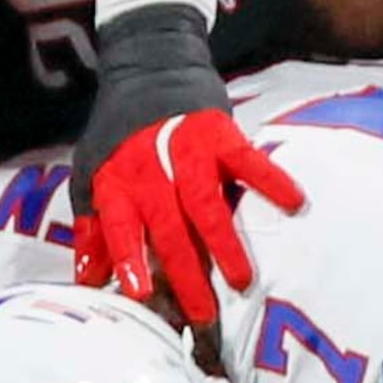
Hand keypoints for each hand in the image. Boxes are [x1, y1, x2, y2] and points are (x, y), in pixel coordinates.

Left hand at [71, 3, 303, 327]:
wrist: (149, 67)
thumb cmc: (119, 133)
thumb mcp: (93, 175)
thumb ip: (93, 228)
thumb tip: (88, 280)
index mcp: (116, 181)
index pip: (119, 225)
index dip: (128, 258)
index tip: (140, 294)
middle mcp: (150, 168)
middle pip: (168, 227)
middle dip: (186, 273)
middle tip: (203, 315)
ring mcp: (187, 150)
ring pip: (205, 203)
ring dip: (223, 243)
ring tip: (242, 281)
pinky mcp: (222, 133)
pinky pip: (249, 161)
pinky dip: (271, 180)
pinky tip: (294, 203)